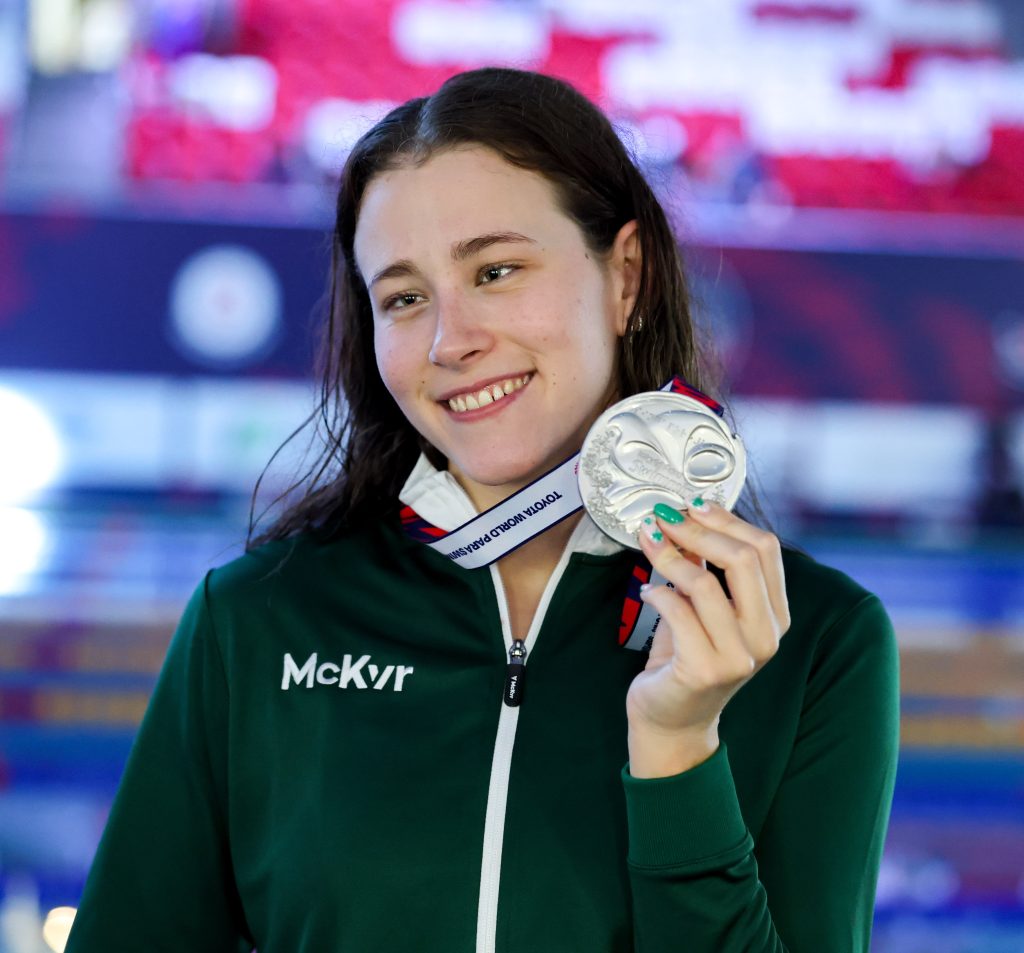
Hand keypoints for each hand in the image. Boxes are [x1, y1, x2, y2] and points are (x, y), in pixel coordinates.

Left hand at [625, 499, 790, 777]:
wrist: (672, 719)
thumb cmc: (687, 656)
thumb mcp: (706, 608)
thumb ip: (708, 567)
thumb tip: (691, 514)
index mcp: (775, 615)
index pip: (765, 549)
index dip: (726, 519)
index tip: (692, 504)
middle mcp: (766, 636)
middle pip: (743, 558)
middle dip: (698, 530)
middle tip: (664, 517)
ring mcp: (739, 656)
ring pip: (706, 583)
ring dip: (669, 555)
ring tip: (648, 544)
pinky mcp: (706, 670)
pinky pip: (677, 611)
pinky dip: (657, 593)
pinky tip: (647, 594)